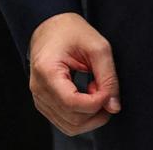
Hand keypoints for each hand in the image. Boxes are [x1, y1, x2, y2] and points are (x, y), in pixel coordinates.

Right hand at [28, 12, 121, 135]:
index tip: (108, 91)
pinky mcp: (44, 103)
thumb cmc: (71, 31)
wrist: (50, 25)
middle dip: (97, 112)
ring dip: (91, 117)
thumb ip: (108, 77)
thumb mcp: (97, 46)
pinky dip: (82, 116)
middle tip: (106, 91)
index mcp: (47, 71)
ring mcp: (39, 98)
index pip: (72, 103)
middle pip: (72, 119)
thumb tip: (114, 107)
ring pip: (70, 126)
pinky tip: (87, 97)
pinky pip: (65, 122)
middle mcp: (38, 89)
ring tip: (97, 93)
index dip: (96, 103)